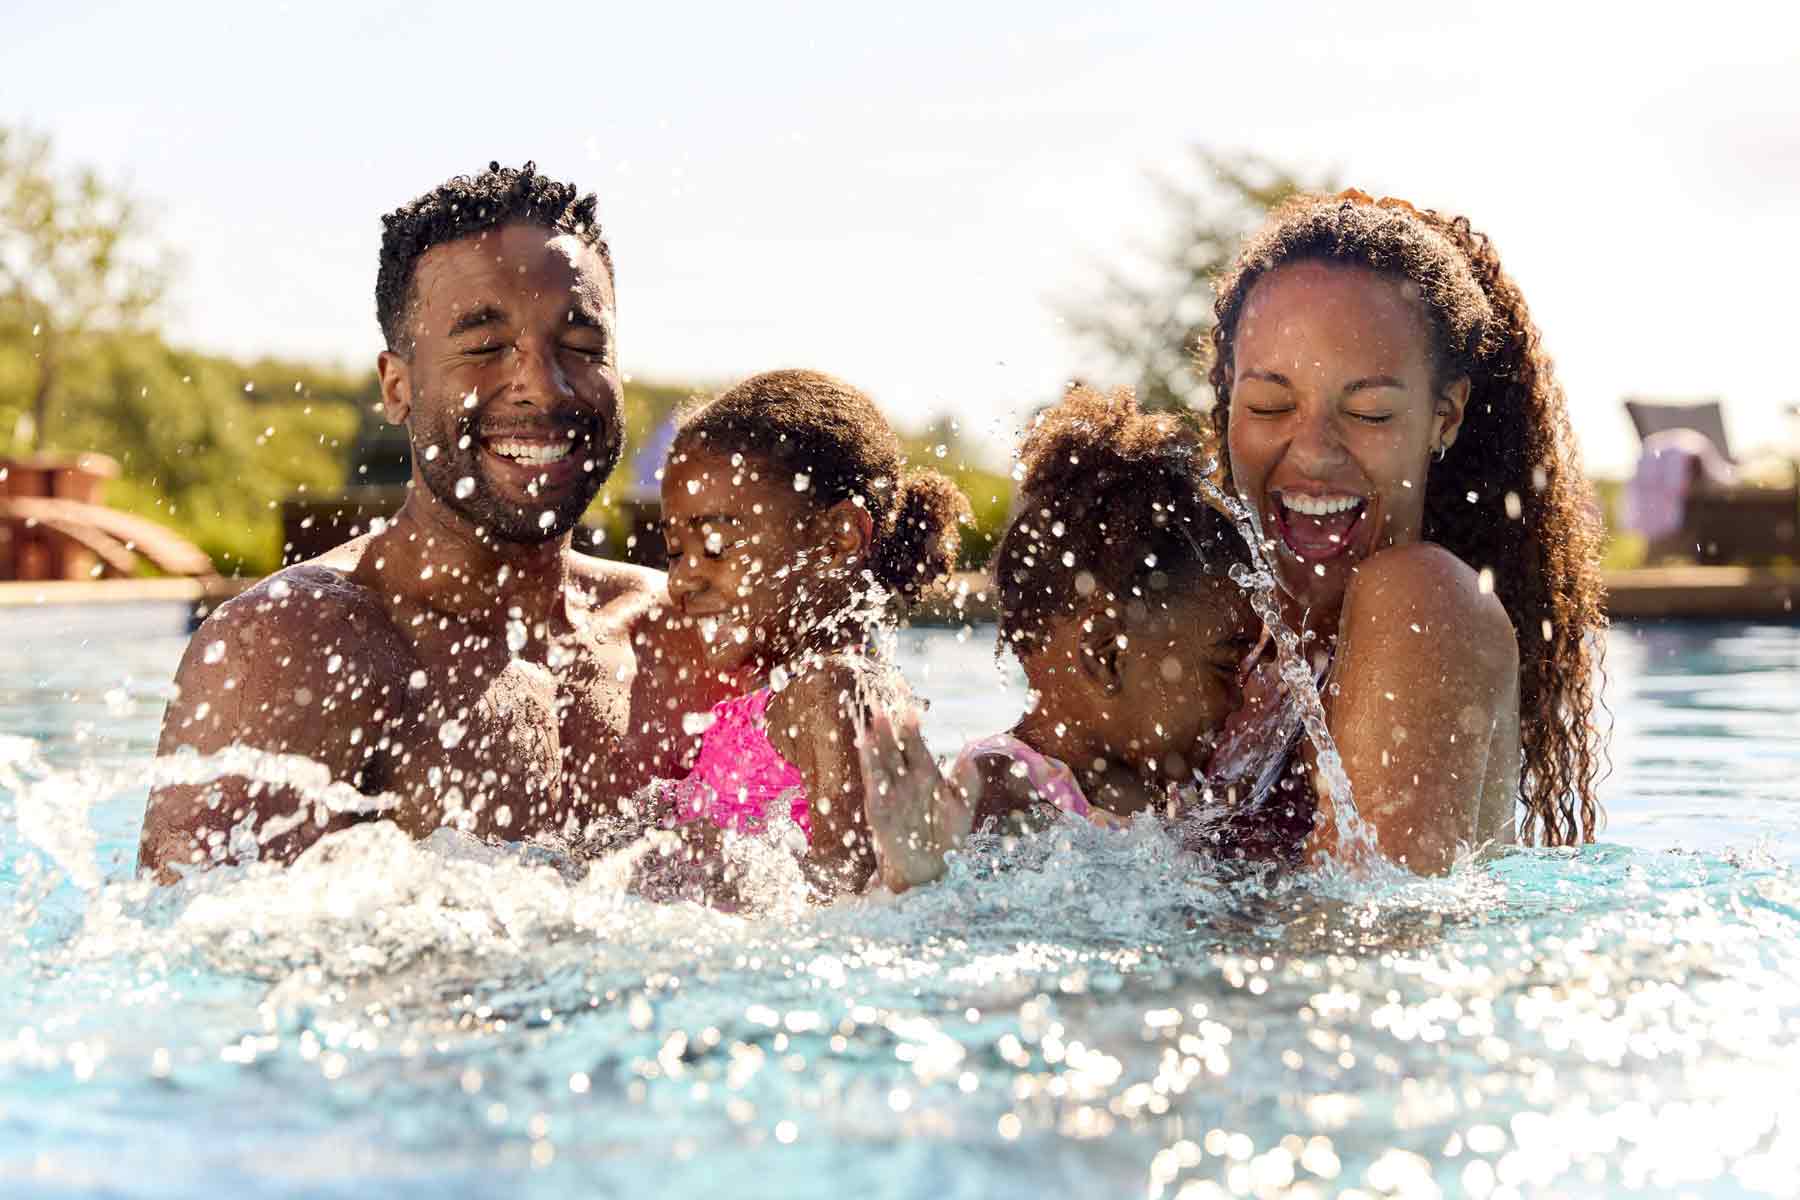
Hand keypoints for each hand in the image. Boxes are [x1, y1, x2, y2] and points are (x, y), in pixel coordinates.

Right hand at [856, 709, 973, 893]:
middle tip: (883, 707)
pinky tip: (866, 754)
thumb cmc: (948, 834)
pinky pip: (874, 787)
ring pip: (881, 763)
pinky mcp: (879, 809)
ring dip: (876, 745)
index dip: (911, 727)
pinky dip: (870, 770)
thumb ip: (967, 783)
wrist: (931, 866)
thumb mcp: (962, 807)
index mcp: (925, 772)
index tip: (910, 708)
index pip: (915, 744)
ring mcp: (890, 792)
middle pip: (894, 748)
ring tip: (873, 724)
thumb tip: (969, 756)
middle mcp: (905, 778)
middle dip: (889, 729)